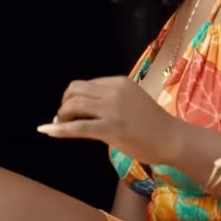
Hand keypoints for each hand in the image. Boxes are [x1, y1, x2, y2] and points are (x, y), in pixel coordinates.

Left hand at [37, 76, 187, 164]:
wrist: (172, 139)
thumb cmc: (154, 124)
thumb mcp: (132, 101)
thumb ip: (111, 99)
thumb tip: (84, 107)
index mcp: (118, 82)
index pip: (86, 84)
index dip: (73, 96)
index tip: (71, 110)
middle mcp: (113, 91)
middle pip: (74, 90)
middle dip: (64, 103)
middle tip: (63, 117)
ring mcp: (111, 109)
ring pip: (73, 105)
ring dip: (62, 116)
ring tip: (62, 125)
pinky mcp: (110, 128)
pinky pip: (77, 127)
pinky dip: (59, 129)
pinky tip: (48, 131)